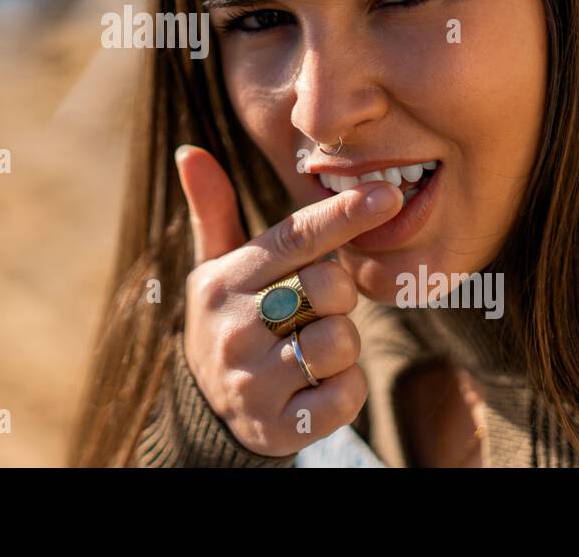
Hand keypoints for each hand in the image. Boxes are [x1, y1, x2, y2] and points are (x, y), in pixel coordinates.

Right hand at [175, 144, 402, 456]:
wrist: (209, 412)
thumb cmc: (230, 321)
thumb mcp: (216, 268)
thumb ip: (213, 210)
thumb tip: (190, 151)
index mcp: (223, 282)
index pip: (294, 239)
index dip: (343, 214)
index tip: (387, 194)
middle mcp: (233, 329)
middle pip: (329, 288)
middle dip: (340, 294)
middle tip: (317, 307)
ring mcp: (253, 381)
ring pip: (341, 343)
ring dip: (344, 346)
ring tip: (313, 348)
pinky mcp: (278, 427)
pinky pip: (345, 397)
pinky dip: (345, 390)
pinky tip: (318, 386)